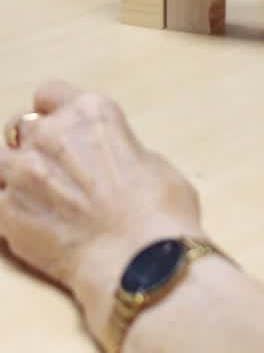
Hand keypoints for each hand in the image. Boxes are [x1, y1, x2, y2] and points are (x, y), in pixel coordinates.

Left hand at [0, 82, 201, 338]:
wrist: (140, 260)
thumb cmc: (159, 212)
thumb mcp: (150, 160)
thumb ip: (118, 150)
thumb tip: (113, 163)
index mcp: (91, 111)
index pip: (49, 92)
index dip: (54, 111)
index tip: (59, 128)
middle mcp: (51, 133)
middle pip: (20, 124)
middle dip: (31, 143)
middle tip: (49, 170)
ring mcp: (24, 171)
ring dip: (12, 174)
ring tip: (33, 196)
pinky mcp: (7, 211)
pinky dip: (7, 209)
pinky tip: (25, 223)